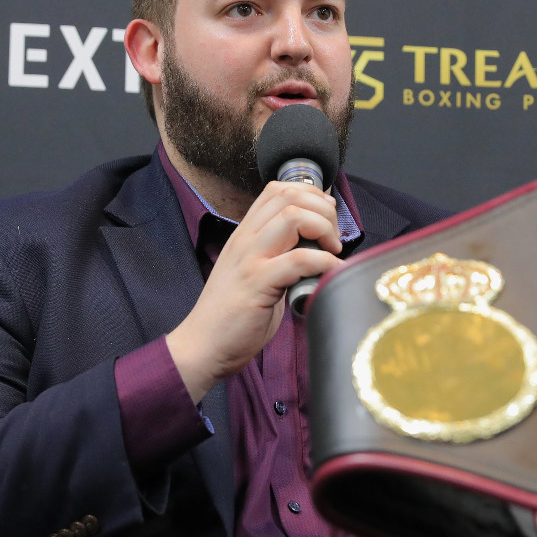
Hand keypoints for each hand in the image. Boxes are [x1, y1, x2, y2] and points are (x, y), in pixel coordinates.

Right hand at [166, 181, 342, 402]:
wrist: (203, 346)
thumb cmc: (232, 316)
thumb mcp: (254, 274)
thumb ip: (278, 256)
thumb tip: (316, 248)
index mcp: (245, 234)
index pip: (276, 190)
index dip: (310, 195)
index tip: (327, 217)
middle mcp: (246, 239)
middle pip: (290, 197)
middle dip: (323, 210)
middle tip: (334, 238)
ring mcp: (250, 259)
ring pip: (294, 218)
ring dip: (324, 229)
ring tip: (333, 252)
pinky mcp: (258, 284)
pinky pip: (299, 259)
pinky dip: (325, 263)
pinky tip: (332, 273)